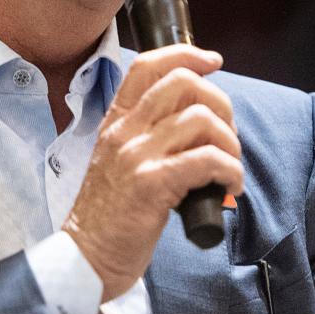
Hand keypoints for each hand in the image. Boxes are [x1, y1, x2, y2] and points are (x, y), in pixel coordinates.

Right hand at [62, 46, 242, 300]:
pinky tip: (229, 187)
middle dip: (220, 103)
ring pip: (201, 119)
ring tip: (228, 169)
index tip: (213, 62)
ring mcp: (136, 156)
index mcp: (115, 124)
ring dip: (229, 143)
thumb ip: (146, 140)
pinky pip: (207, 159)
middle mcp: (124, 132)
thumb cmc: (108, 219)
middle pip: (183, 83)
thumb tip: (197, 126)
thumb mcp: (119, 166)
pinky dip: (230, 171)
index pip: (147, 65)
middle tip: (226, 137)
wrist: (84, 259)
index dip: (187, 54)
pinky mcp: (152, 184)